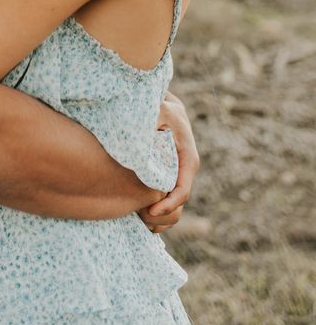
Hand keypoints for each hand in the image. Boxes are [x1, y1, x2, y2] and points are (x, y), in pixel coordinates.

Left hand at [139, 92, 199, 232]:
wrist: (163, 105)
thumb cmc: (160, 107)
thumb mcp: (159, 109)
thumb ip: (155, 121)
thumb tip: (144, 139)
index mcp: (187, 159)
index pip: (182, 190)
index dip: (168, 205)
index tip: (149, 211)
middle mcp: (185, 172)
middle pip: (178, 204)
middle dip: (160, 215)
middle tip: (139, 216)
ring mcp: (177, 177)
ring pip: (173, 208)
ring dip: (158, 219)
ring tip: (137, 217)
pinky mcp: (168, 179)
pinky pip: (166, 204)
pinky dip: (155, 215)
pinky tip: (137, 215)